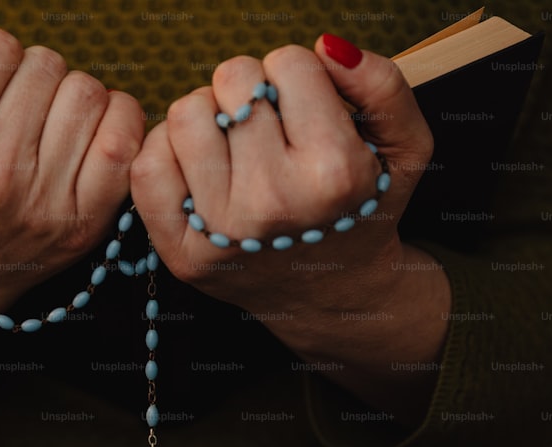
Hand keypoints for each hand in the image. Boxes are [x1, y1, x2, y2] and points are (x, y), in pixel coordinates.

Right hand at [0, 27, 143, 408]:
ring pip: (86, 92)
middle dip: (26, 77)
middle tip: (7, 112)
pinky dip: (112, 119)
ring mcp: (46, 203)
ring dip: (66, 97)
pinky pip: (125, 134)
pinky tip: (81, 134)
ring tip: (39, 126)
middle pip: (44, 65)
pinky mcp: (88, 220)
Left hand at [131, 35, 447, 423]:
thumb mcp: (404, 149)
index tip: (305, 111)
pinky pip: (147, 163)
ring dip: (208, 117)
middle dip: (251, 92)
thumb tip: (325, 46)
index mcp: (333, 173)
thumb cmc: (362, 211)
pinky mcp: (180, 251)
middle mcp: (273, 203)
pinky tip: (201, 169)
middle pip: (232, 80)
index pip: (289, 62)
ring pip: (185, 114)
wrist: (331, 295)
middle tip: (268, 129)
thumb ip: (383, 85)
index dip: (297, 77)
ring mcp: (221, 230)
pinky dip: (169, 153)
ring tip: (234, 146)